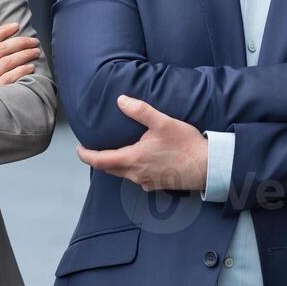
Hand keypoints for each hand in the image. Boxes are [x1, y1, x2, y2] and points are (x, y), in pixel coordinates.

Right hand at [0, 22, 39, 91]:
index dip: (1, 31)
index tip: (15, 25)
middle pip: (0, 49)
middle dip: (19, 42)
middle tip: (33, 40)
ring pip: (7, 62)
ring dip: (24, 54)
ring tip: (35, 52)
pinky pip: (8, 79)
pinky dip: (21, 71)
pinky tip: (30, 68)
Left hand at [77, 96, 207, 191]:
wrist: (207, 167)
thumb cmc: (185, 144)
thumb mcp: (163, 122)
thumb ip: (140, 111)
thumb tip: (121, 100)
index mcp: (134, 158)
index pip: (101, 160)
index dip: (87, 156)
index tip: (80, 150)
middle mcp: (136, 174)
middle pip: (110, 169)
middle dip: (99, 160)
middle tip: (94, 150)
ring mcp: (147, 182)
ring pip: (123, 175)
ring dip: (115, 165)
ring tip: (115, 153)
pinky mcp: (157, 185)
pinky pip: (137, 179)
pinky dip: (131, 170)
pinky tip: (139, 162)